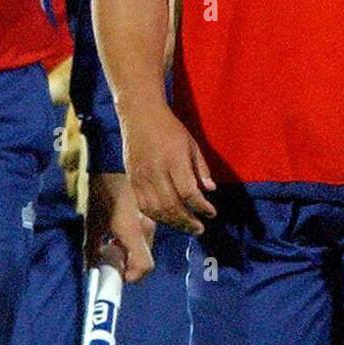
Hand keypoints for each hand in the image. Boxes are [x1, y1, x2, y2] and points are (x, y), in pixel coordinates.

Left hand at [85, 171, 155, 282]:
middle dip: (127, 264)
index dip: (131, 276)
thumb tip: (91, 270)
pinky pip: (145, 235)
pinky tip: (118, 229)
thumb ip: (92, 250)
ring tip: (112, 240)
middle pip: (144, 258)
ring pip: (145, 246)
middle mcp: (147, 227)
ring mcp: (151, 219)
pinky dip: (133, 240)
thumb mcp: (92, 222)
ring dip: (130, 251)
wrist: (112, 162)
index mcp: (133, 231)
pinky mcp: (151, 212)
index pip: (145, 265)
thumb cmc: (101, 192)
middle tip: (109, 257)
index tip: (116, 274)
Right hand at [119, 100, 216, 234]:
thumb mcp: (192, 143)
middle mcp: (155, 171)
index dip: (201, 207)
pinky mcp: (132, 180)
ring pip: (156, 210)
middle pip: (171, 205)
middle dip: (188, 221)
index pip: (188, 192)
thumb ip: (201, 168)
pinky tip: (168, 219)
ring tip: (186, 227)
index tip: (211, 213)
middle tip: (200, 229)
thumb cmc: (169, 128)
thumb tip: (211, 190)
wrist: (140, 116)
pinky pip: (143, 205)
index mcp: (173, 159)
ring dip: (173, 223)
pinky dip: (157, 216)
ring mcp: (141, 177)